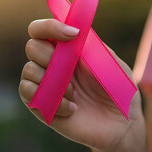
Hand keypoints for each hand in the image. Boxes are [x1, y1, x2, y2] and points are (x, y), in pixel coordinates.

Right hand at [19, 19, 145, 151]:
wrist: (123, 124)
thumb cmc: (120, 91)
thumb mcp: (113, 65)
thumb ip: (93, 48)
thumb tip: (73, 32)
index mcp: (69, 50)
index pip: (44, 30)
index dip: (50, 26)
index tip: (72, 34)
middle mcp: (54, 65)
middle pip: (32, 46)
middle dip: (51, 56)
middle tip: (72, 70)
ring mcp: (47, 86)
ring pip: (29, 71)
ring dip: (55, 82)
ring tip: (76, 94)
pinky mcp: (43, 107)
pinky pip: (29, 95)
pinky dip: (52, 100)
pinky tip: (72, 109)